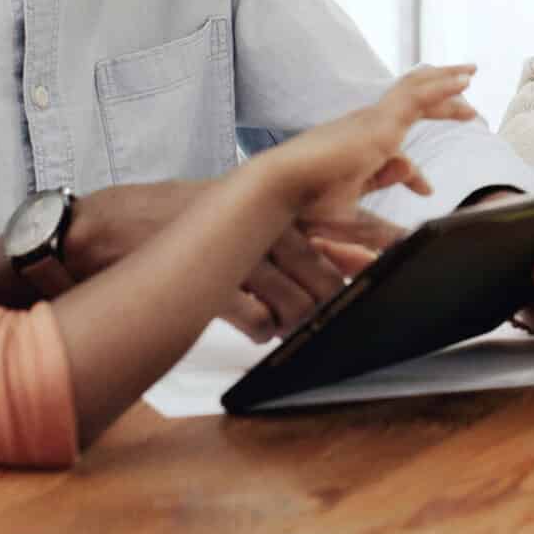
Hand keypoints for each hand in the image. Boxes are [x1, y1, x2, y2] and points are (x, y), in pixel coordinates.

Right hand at [66, 181, 406, 343]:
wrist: (120, 226)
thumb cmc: (192, 220)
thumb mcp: (251, 211)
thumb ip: (307, 224)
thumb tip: (358, 242)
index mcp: (280, 203)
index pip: (349, 218)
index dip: (383, 238)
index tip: (413, 253)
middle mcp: (266, 223)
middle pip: (328, 272)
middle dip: (341, 297)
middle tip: (349, 312)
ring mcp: (239, 253)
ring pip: (296, 301)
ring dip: (300, 321)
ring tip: (292, 324)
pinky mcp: (212, 283)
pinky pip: (255, 319)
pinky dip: (262, 329)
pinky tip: (257, 326)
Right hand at [275, 64, 472, 221]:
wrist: (281, 190)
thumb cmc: (305, 205)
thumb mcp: (351, 216)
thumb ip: (380, 219)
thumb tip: (414, 218)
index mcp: (358, 150)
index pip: (394, 156)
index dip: (413, 175)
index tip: (426, 191)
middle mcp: (365, 129)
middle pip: (410, 105)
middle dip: (439, 100)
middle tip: (465, 98)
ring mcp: (372, 121)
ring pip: (416, 91)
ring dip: (444, 82)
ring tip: (469, 74)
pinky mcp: (380, 122)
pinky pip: (418, 97)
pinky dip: (442, 88)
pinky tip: (463, 84)